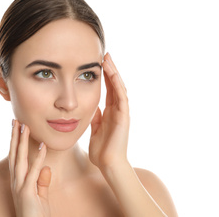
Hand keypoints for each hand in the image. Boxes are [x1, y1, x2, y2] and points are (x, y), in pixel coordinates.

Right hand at [9, 120, 51, 216]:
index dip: (15, 142)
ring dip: (22, 142)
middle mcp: (16, 181)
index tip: (17, 128)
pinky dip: (38, 158)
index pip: (16, 157)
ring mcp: (20, 187)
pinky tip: (42, 146)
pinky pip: (33, 172)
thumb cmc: (36, 215)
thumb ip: (41, 181)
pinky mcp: (26, 193)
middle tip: (15, 120)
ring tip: (25, 126)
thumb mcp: (40, 196)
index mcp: (18, 181)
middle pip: (14, 154)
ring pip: (20, 159)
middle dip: (15, 137)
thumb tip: (45, 166)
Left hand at [89, 53, 129, 169]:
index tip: (99, 63)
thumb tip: (94, 107)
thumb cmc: (101, 149)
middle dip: (110, 70)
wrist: (108, 164)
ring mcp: (122, 112)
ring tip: (108, 59)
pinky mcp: (124, 117)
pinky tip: (113, 74)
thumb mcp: (95, 129)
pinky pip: (122, 98)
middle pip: (115, 85)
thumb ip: (96, 117)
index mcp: (110, 112)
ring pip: (119, 88)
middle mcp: (117, 110)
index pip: (109, 89)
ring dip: (114, 73)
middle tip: (104, 55)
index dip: (105, 76)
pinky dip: (118, 85)